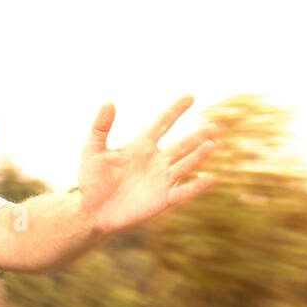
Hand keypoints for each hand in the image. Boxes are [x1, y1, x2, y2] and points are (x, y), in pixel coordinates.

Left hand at [77, 94, 217, 233]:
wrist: (92, 211)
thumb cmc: (92, 179)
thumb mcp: (93, 149)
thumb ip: (100, 126)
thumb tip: (108, 102)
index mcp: (141, 145)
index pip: (163, 123)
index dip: (175, 110)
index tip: (190, 96)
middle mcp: (156, 160)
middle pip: (182, 144)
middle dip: (197, 135)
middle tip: (214, 126)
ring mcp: (162, 179)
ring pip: (186, 164)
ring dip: (200, 155)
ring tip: (213, 144)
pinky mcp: (163, 199)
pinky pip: (183, 191)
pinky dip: (196, 186)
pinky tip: (210, 178)